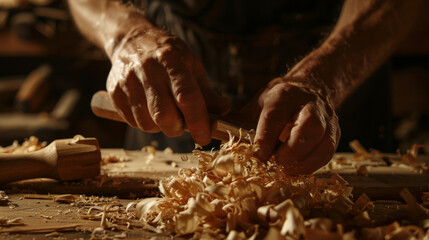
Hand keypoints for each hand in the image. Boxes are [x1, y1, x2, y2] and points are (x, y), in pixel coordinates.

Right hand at [106, 28, 229, 144]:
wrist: (132, 39)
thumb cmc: (168, 55)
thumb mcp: (192, 65)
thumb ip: (207, 91)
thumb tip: (223, 110)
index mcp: (171, 60)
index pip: (186, 96)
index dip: (197, 121)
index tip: (204, 137)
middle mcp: (148, 69)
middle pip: (164, 115)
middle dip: (177, 128)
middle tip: (181, 124)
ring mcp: (128, 81)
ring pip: (147, 123)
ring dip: (160, 128)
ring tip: (165, 115)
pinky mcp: (114, 92)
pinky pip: (132, 122)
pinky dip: (145, 124)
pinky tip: (150, 111)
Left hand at [242, 77, 339, 174]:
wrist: (309, 89)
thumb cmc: (278, 102)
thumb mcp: (258, 104)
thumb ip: (241, 121)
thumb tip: (214, 135)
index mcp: (284, 94)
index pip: (275, 116)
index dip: (266, 138)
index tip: (258, 157)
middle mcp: (309, 103)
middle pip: (310, 126)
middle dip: (292, 150)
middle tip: (277, 163)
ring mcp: (327, 117)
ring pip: (324, 141)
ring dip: (304, 161)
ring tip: (286, 170)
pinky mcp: (335, 132)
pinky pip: (328, 152)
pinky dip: (312, 165)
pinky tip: (297, 169)